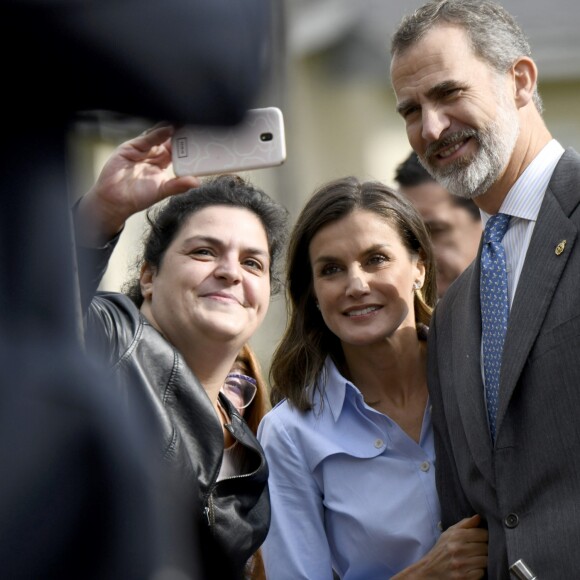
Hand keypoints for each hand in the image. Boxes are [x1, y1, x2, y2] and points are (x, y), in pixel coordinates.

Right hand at [77, 124, 200, 244]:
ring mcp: (142, 149)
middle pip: (169, 140)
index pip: (178, 150)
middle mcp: (153, 154)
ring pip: (159, 136)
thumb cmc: (137, 197)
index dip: (188, 145)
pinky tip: (168, 129)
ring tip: (184, 123)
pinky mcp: (130, 147)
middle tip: (196, 125)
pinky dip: (157, 134)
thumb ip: (178, 185)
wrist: (114, 200)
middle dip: (181, 133)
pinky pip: (146, 138)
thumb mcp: (162, 191)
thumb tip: (197, 182)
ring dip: (171, 130)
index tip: (201, 138)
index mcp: (162, 163)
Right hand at [393, 514, 487, 578]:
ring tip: (475, 559)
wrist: (429, 571)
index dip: (485, 536)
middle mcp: (458, 549)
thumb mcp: (449, 534)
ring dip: (482, 560)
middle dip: (484, 549)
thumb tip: (479, 516)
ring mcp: (461, 564)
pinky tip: (471, 568)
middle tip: (478, 550)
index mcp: (456, 536)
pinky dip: (478, 571)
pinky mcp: (464, 577)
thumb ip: (464, 524)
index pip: (482, 533)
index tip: (482, 539)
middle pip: (485, 547)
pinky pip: (481, 572)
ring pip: (485, 560)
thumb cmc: (441, 550)